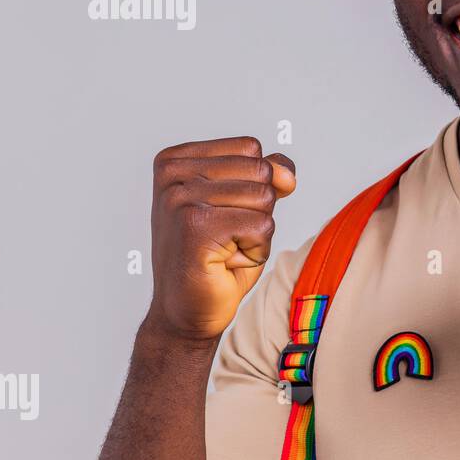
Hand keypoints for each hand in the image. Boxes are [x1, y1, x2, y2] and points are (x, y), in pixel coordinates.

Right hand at [146, 136, 295, 341]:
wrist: (188, 311)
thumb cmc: (216, 257)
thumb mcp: (244, 203)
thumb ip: (267, 173)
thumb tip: (287, 175)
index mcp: (176, 159)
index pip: (250, 148)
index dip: (255, 185)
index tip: (223, 214)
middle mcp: (172, 174)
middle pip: (260, 170)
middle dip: (258, 209)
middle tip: (226, 236)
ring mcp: (180, 199)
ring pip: (264, 197)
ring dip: (257, 232)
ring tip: (224, 249)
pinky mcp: (195, 227)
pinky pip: (263, 225)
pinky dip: (255, 250)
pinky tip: (224, 263)